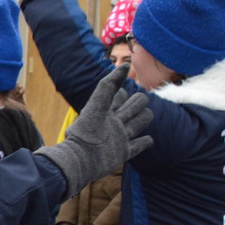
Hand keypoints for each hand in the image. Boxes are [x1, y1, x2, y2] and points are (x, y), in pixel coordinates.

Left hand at [35, 64, 150, 195]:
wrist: (79, 161)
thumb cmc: (85, 133)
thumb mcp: (97, 105)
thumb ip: (109, 85)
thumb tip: (126, 64)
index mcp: (106, 110)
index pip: (123, 94)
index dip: (122, 95)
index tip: (113, 103)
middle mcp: (114, 122)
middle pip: (136, 105)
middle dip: (137, 105)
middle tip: (125, 115)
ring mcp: (120, 137)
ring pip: (140, 122)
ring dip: (143, 120)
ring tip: (131, 126)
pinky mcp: (123, 153)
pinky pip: (139, 145)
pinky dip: (145, 142)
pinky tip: (145, 140)